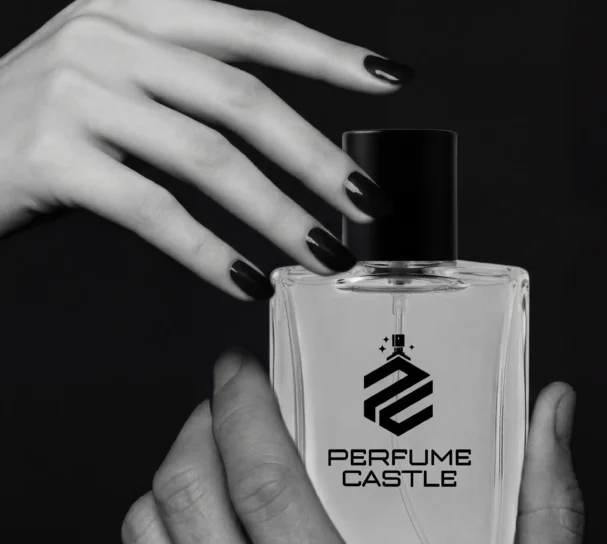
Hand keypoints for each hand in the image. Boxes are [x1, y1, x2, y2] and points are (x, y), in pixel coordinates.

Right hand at [0, 0, 408, 298]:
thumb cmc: (44, 128)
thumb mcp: (116, 81)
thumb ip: (186, 92)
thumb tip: (285, 148)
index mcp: (134, 11)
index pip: (250, 28)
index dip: (326, 55)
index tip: (389, 81)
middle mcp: (107, 38)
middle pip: (242, 100)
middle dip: (317, 159)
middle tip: (366, 205)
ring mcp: (76, 92)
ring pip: (208, 158)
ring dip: (279, 215)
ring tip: (323, 254)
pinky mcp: (53, 155)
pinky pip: (156, 211)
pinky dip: (210, 253)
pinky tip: (249, 281)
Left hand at [103, 349, 584, 543]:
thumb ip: (550, 519)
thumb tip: (553, 420)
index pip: (263, 483)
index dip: (244, 406)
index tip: (244, 371)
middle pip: (186, 499)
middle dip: (200, 428)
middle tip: (234, 407)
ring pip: (145, 542)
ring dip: (174, 482)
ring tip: (218, 465)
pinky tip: (201, 541)